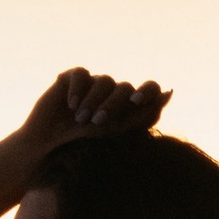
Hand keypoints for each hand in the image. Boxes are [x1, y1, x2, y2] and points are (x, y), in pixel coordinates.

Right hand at [20, 67, 168, 155]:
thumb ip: (145, 112)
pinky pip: (81, 73)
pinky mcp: (71, 78)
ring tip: (80, 119)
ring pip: (104, 80)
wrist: (49, 145)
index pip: (148, 89)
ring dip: (93, 101)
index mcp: (128, 105)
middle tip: (98, 122)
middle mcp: (112, 91)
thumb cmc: (85, 141)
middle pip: (124, 88)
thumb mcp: (118, 129)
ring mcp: (92, 83)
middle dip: (112, 105)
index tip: (136, 101)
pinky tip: (70, 105)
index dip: (147, 91)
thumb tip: (169, 92)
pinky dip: (77, 88)